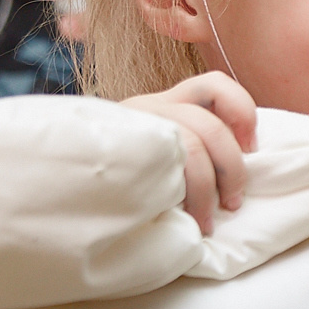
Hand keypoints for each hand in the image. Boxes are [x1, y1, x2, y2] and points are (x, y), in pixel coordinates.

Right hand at [122, 72, 255, 233]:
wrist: (57, 183)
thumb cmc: (121, 178)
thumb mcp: (163, 155)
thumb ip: (194, 150)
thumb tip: (239, 177)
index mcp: (166, 102)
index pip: (215, 85)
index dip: (243, 111)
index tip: (251, 149)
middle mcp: (148, 108)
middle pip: (207, 124)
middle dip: (232, 167)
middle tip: (233, 204)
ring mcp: (128, 127)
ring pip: (187, 143)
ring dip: (206, 190)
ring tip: (205, 223)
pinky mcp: (114, 150)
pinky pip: (157, 165)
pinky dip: (177, 194)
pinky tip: (176, 217)